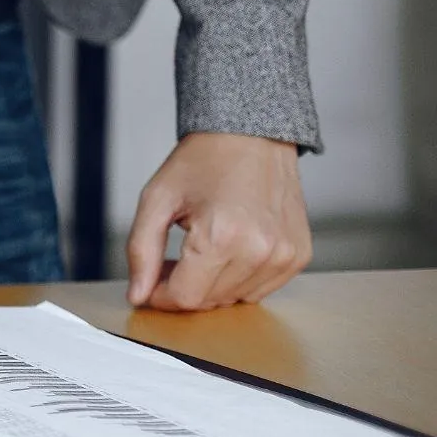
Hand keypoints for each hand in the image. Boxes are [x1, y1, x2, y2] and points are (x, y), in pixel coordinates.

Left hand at [125, 132, 311, 310]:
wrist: (252, 135)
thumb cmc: (203, 161)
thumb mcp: (157, 200)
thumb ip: (141, 252)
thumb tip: (137, 296)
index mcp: (222, 236)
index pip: (185, 298)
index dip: (160, 295)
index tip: (151, 280)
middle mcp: (260, 250)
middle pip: (209, 301)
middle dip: (183, 287)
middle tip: (171, 259)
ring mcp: (284, 255)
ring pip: (234, 299)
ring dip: (211, 285)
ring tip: (199, 250)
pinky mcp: (298, 255)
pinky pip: (260, 289)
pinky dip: (238, 279)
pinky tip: (228, 250)